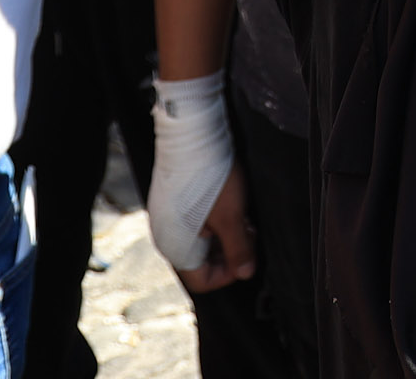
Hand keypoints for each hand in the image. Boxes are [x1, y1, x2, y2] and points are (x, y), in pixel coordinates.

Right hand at [176, 168, 258, 292]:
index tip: (248, 256)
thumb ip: (239, 249)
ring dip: (224, 236)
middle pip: (201, 262)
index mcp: (175, 247)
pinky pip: (193, 223)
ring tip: (243, 218)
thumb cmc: (211, 177)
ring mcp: (167, 217)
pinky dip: (213, 221)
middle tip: (249, 234)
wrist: (191, 134)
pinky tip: (230, 205)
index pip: (202, 281)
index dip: (229, 274)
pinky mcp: (171, 201)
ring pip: (199, 241)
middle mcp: (166, 236)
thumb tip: (246, 273)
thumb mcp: (233, 216)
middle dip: (229, 252)